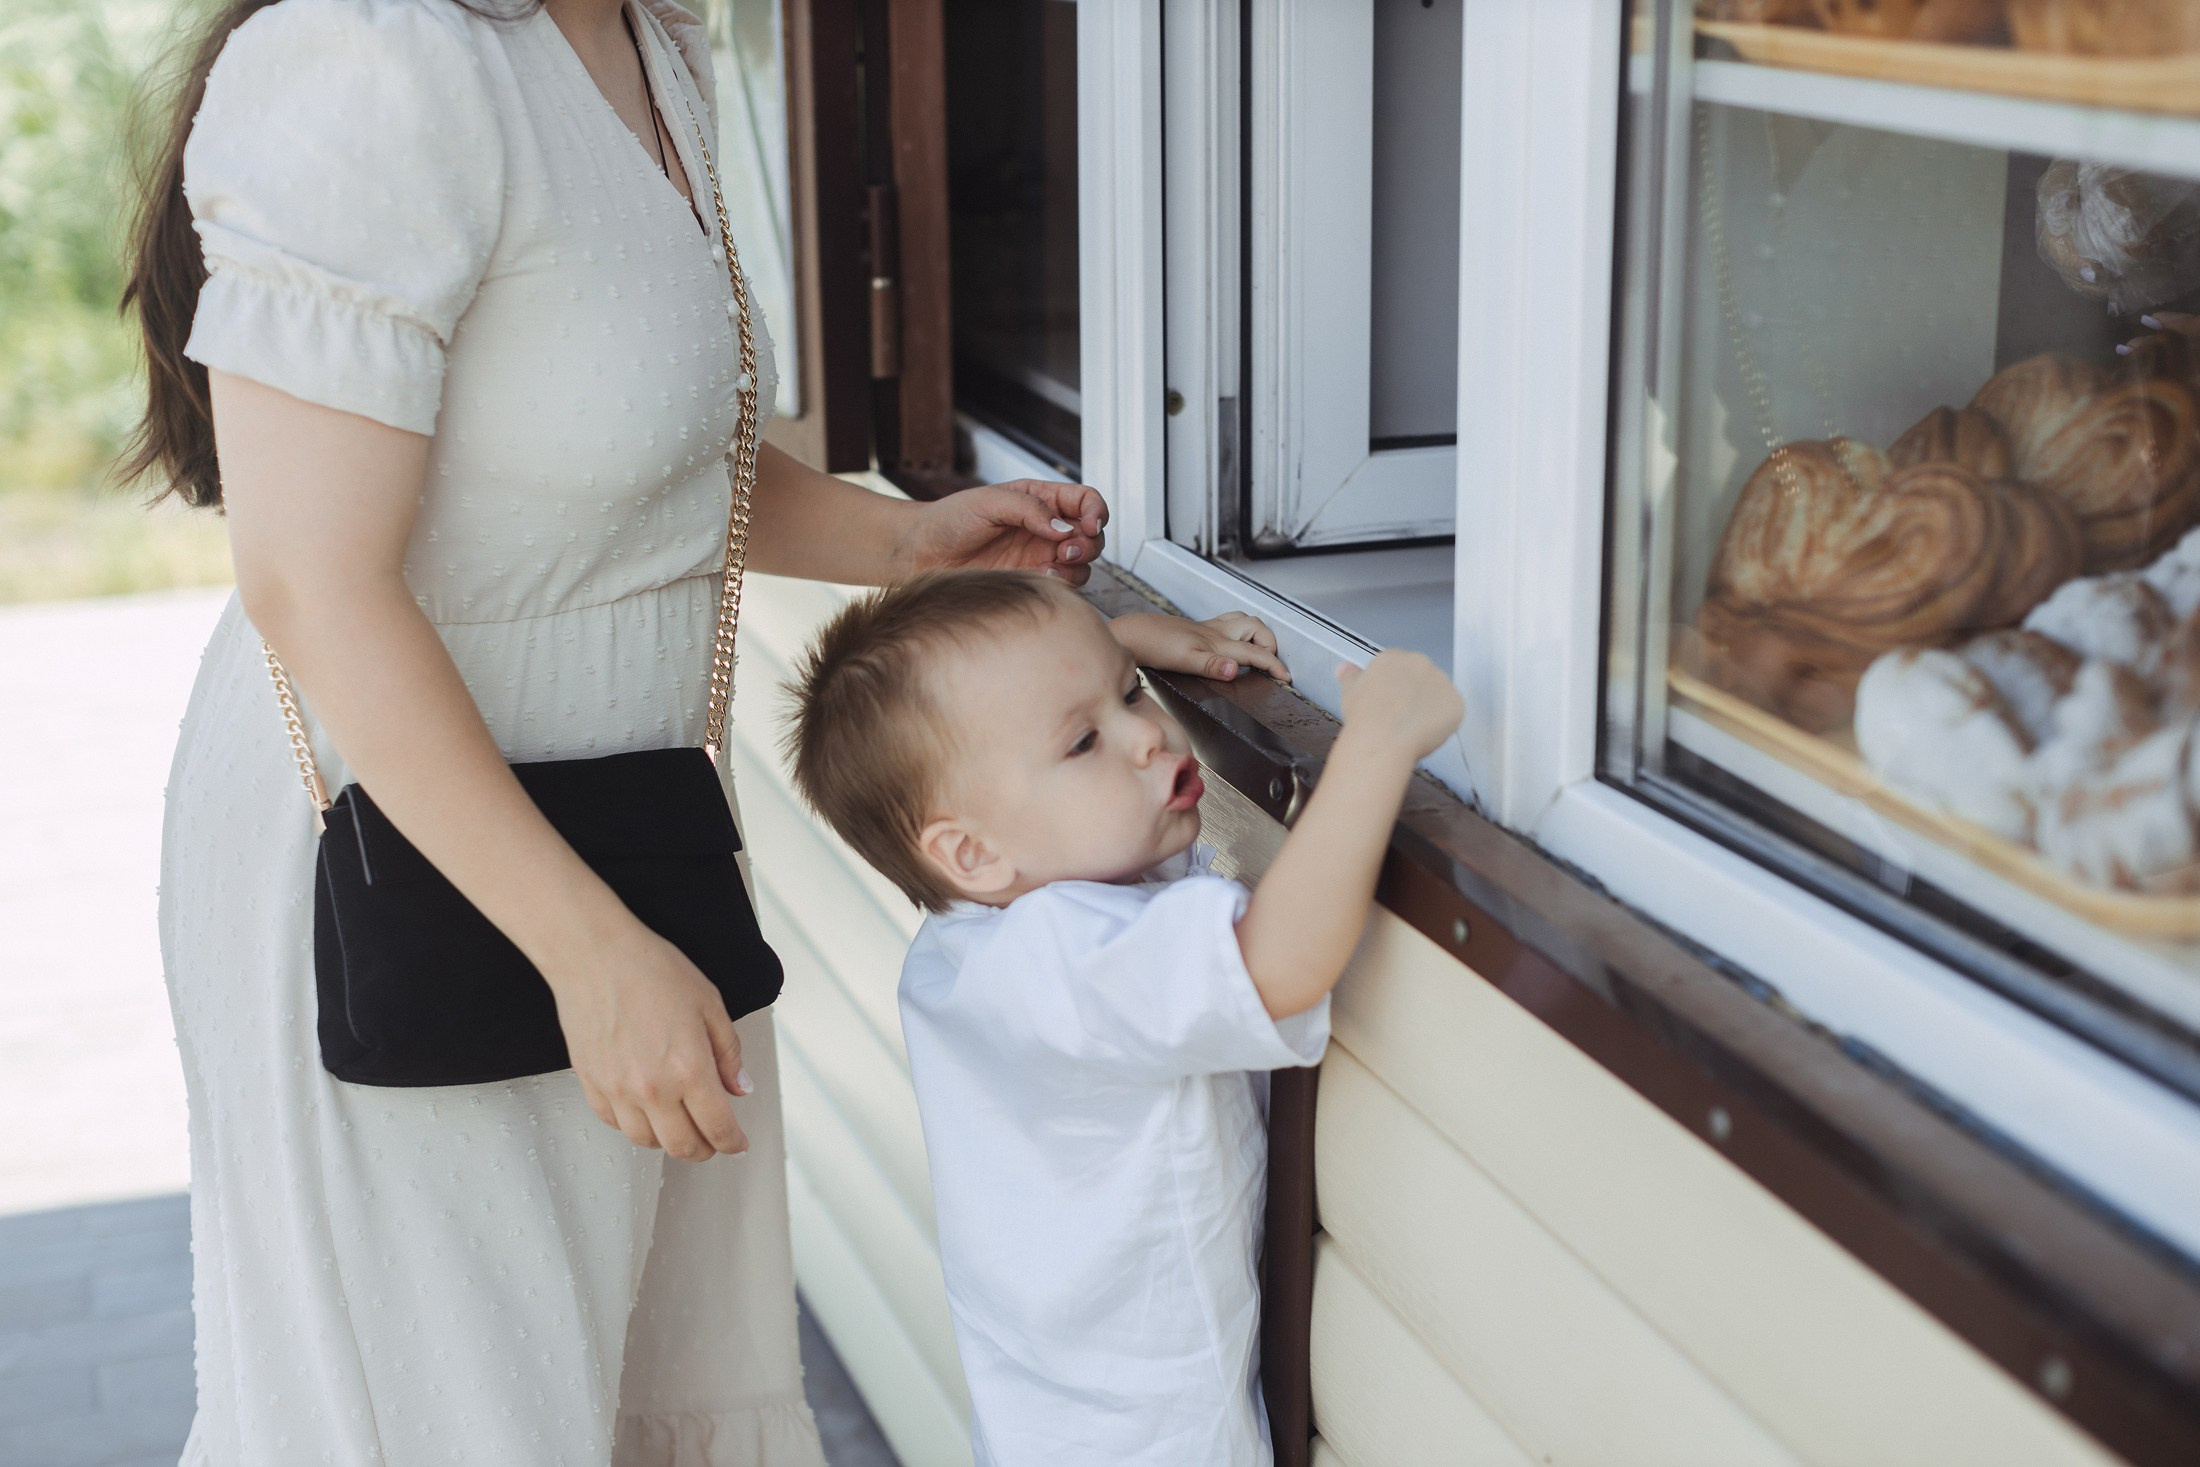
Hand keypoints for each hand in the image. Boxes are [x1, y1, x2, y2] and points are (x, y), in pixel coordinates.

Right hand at [547, 924, 751, 1162]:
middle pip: (682, 1146)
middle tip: (713, 1140)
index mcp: (689, 1069)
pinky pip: (614, 1123)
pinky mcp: (592, 1084)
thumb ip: (728, 1053)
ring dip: (668, 1141)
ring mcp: (618, 1090)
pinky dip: (634, 1125)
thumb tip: (739, 1087)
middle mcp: (653, 1089)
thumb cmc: (651, 970)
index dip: (733, 1142)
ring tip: (680, 1125)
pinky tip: (645, 1111)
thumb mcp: (710, 1004)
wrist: (595, 955)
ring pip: (646, 1141)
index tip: (738, 1142)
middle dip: (704, 1149)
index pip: (718, 1127)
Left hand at [900, 480, 1107, 584]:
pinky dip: (1060, 583)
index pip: (1085, 501)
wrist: (921, 554)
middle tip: (1066, 549)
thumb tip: (1063, 527)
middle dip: (1088, 543)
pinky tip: (1040, 577)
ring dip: (1076, 566)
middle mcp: (1044, 529)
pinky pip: (1061, 585)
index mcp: (1039, 500)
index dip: (1096, 511)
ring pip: (1081, 564)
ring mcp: (1039, 556)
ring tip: (1052, 565)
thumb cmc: (949, 520)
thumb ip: (1028, 509)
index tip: (1091, 524)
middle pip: (1091, 535)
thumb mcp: (989, 502)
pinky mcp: (1029, 581)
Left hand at [1109, 611, 1290, 682]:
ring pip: (1242, 621)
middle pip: (1256, 627)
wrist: (1132, 635)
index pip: (1254, 653)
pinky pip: (1228, 624)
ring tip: (1257, 651)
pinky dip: (1239, 631)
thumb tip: (1235, 670)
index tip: (1285, 677)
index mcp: (1216, 642)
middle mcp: (1215, 632)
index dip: (1273, 665)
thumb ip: (1212, 665)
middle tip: (1270, 663)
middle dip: (1269, 643)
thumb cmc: (1154, 646)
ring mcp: (1207, 628)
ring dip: (1256, 633)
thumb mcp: (1184, 660)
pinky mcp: (1197, 629)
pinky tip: (1230, 644)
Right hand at [1337, 650, 1463, 764]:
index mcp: (1394, 657)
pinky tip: (1424, 732)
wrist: (1382, 739)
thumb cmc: (1366, 718)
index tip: (1390, 701)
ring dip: (1429, 708)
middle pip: (1421, 678)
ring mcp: (1441, 682)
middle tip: (1399, 716)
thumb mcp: (1349, 691)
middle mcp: (1420, 663)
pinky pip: (1452, 713)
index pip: (1399, 667)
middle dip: (1414, 695)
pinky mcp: (1456, 703)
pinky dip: (1443, 724)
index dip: (1394, 688)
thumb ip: (1350, 675)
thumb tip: (1345, 668)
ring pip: (1438, 696)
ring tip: (1410, 728)